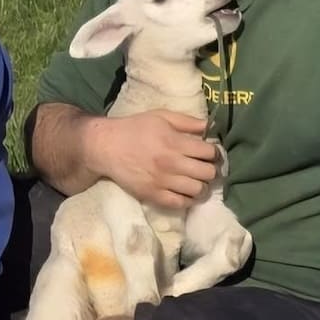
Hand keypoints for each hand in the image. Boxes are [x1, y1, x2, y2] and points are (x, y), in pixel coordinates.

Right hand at [84, 110, 218, 209]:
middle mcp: (171, 163)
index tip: (209, 153)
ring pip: (198, 190)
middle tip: (204, 167)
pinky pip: (181, 203)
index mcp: (174, 142)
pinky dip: (188, 199)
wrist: (106, 146)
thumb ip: (187, 121)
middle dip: (210, 169)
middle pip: (208, 173)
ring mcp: (162, 181)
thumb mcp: (160, 117)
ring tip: (196, 181)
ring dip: (201, 185)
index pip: (209, 152)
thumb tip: (210, 127)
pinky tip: (185, 192)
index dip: (214, 152)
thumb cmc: (134, 129)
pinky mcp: (153, 195)